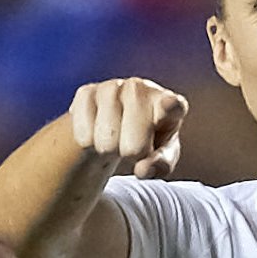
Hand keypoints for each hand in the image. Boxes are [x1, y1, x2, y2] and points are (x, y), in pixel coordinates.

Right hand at [68, 78, 187, 180]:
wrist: (117, 122)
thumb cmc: (148, 140)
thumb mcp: (161, 157)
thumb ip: (160, 165)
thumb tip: (143, 170)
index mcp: (170, 104)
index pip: (172, 104)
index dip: (170, 106)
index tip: (168, 105)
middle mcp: (141, 89)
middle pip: (135, 146)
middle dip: (132, 155)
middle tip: (133, 147)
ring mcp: (113, 87)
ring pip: (107, 141)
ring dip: (110, 150)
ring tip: (116, 138)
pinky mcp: (87, 92)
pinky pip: (84, 135)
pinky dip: (90, 143)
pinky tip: (98, 131)